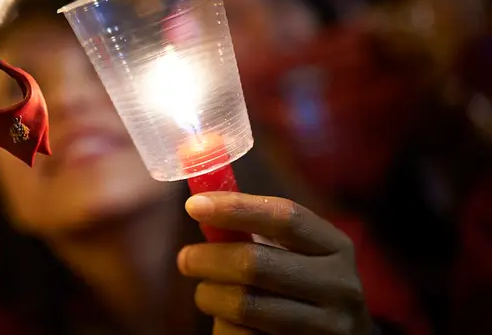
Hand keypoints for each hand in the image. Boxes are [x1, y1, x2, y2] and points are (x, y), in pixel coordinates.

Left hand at [178, 192, 372, 334]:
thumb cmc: (299, 284)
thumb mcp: (293, 252)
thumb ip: (255, 228)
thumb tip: (201, 203)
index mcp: (336, 247)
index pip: (286, 217)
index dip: (236, 208)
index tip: (194, 206)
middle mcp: (340, 286)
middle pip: (255, 263)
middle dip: (208, 258)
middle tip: (186, 259)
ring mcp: (327, 327)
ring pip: (244, 305)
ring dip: (210, 295)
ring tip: (206, 292)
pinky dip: (223, 325)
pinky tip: (227, 320)